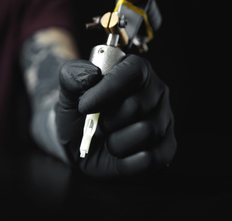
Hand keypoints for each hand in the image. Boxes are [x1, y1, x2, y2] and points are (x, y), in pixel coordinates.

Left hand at [55, 55, 176, 178]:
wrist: (78, 143)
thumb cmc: (77, 112)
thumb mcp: (67, 91)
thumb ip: (72, 75)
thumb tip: (91, 74)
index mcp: (136, 71)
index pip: (133, 71)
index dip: (107, 89)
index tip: (84, 105)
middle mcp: (156, 93)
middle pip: (136, 106)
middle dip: (106, 121)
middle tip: (96, 125)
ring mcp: (163, 121)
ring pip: (145, 133)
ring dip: (114, 142)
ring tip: (107, 139)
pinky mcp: (166, 149)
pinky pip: (150, 158)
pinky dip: (125, 161)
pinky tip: (118, 154)